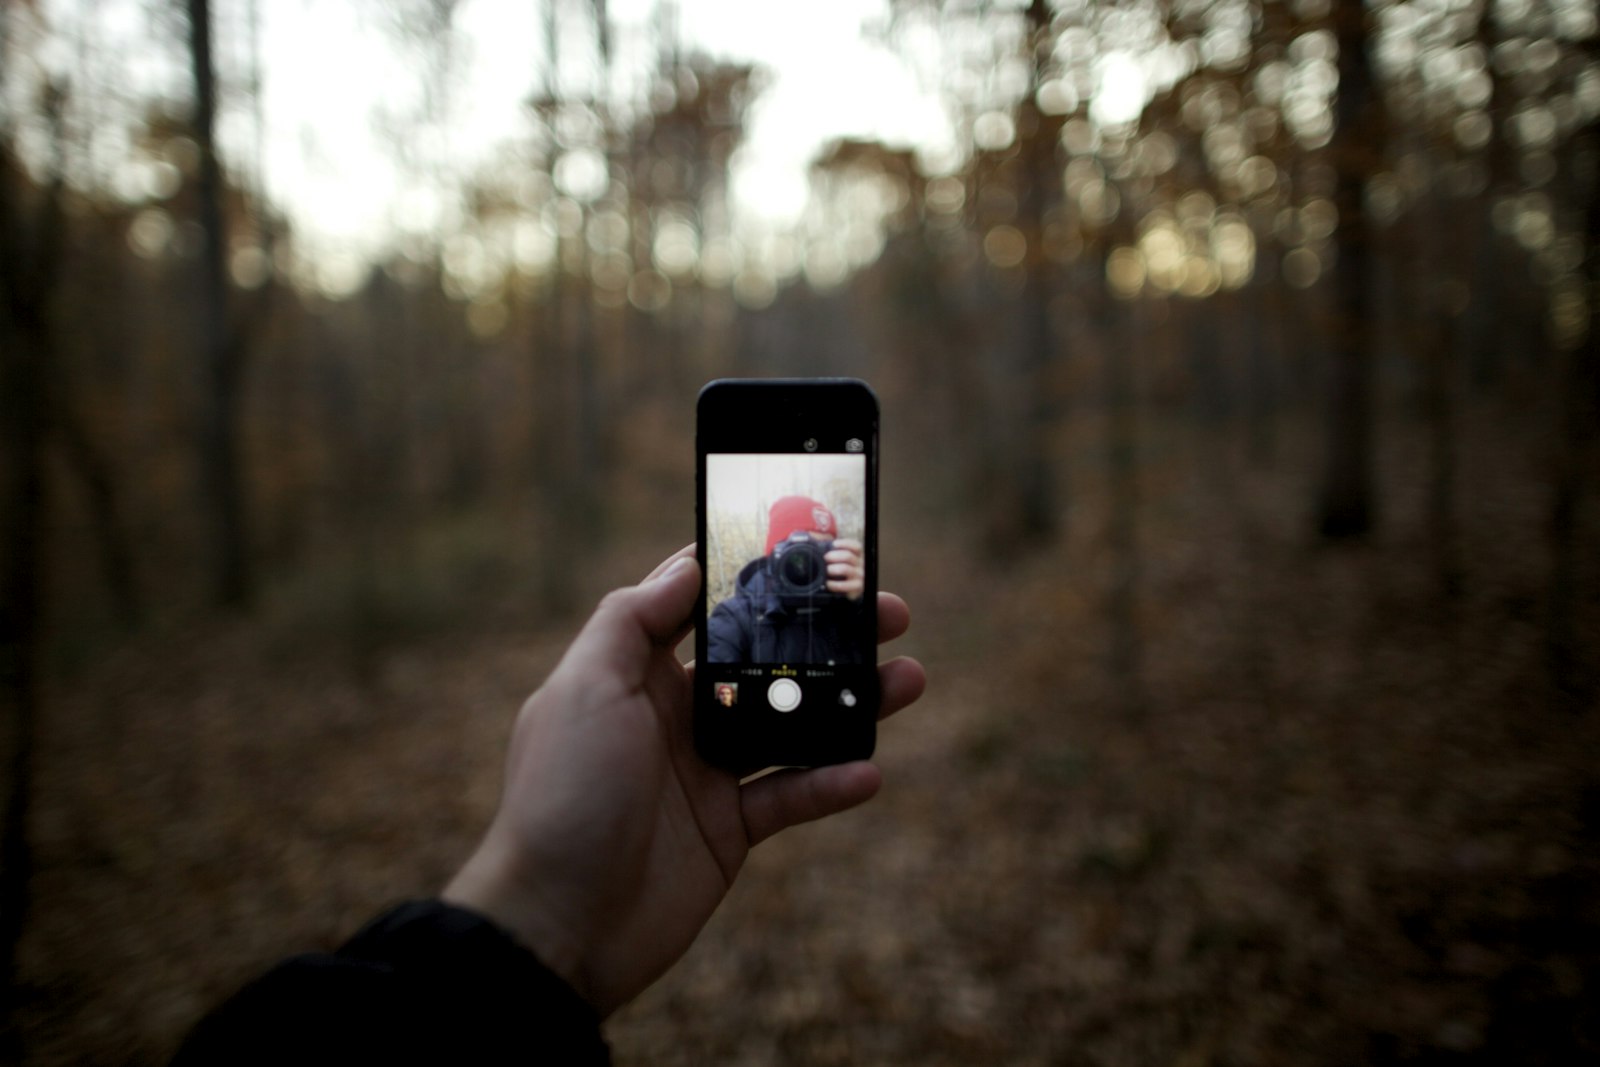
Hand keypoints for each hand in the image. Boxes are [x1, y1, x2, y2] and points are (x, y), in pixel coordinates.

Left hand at [443, 546, 925, 1017]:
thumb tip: (684, 565)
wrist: (558, 925)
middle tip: (888, 611)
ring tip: (909, 678)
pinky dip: (831, 784)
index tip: (812, 550)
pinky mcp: (729, 830)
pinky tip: (869, 771)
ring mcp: (706, 773)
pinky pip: (792, 796)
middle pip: (765, 660)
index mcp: (636, 675)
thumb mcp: (583, 691)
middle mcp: (675, 716)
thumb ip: (630, 621)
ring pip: (792, 724)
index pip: (703, 609)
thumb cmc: (562, 797)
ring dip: (850, 700)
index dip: (755, 578)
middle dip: (825, 634)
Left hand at [824, 538, 864, 600]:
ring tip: (826, 570)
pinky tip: (828, 583)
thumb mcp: (838, 559)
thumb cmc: (841, 571)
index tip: (834, 544)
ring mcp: (859, 576)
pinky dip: (835, 584)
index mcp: (857, 555)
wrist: (847, 591)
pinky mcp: (856, 588)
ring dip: (833, 569)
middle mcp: (860, 564)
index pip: (856, 546)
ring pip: (846, 569)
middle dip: (834, 556)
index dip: (845, 543)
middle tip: (825, 558)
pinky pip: (845, 585)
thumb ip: (829, 547)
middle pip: (848, 556)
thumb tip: (816, 535)